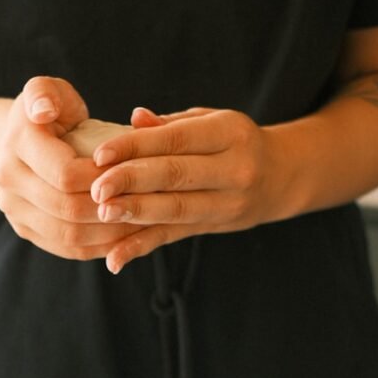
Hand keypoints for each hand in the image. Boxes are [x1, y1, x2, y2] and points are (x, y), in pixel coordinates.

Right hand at [0, 77, 144, 260]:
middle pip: (68, 208)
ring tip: (143, 223)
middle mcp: (7, 181)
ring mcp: (14, 210)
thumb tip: (43, 112)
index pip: (65, 174)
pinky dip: (100, 247)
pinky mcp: (27, 231)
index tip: (135, 172)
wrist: (22, 143)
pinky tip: (127, 237)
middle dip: (112, 207)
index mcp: (16, 144)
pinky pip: (68, 248)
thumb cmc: (50, 111)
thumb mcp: (48, 90)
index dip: (104, 178)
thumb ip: (45, 93)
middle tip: (148, 204)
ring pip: (69, 235)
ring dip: (110, 233)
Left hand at [90, 106, 277, 272]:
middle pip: (175, 176)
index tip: (101, 154)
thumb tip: (134, 119)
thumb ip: (170, 124)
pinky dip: (142, 248)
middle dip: (132, 181)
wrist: (280, 177)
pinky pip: (173, 238)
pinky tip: (116, 259)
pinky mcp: (213, 227)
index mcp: (229, 133)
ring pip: (175, 209)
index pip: (176, 140)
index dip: (136, 146)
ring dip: (136, 213)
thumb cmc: (233, 142)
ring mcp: (226, 203)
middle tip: (97, 189)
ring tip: (104, 213)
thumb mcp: (211, 121)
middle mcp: (233, 169)